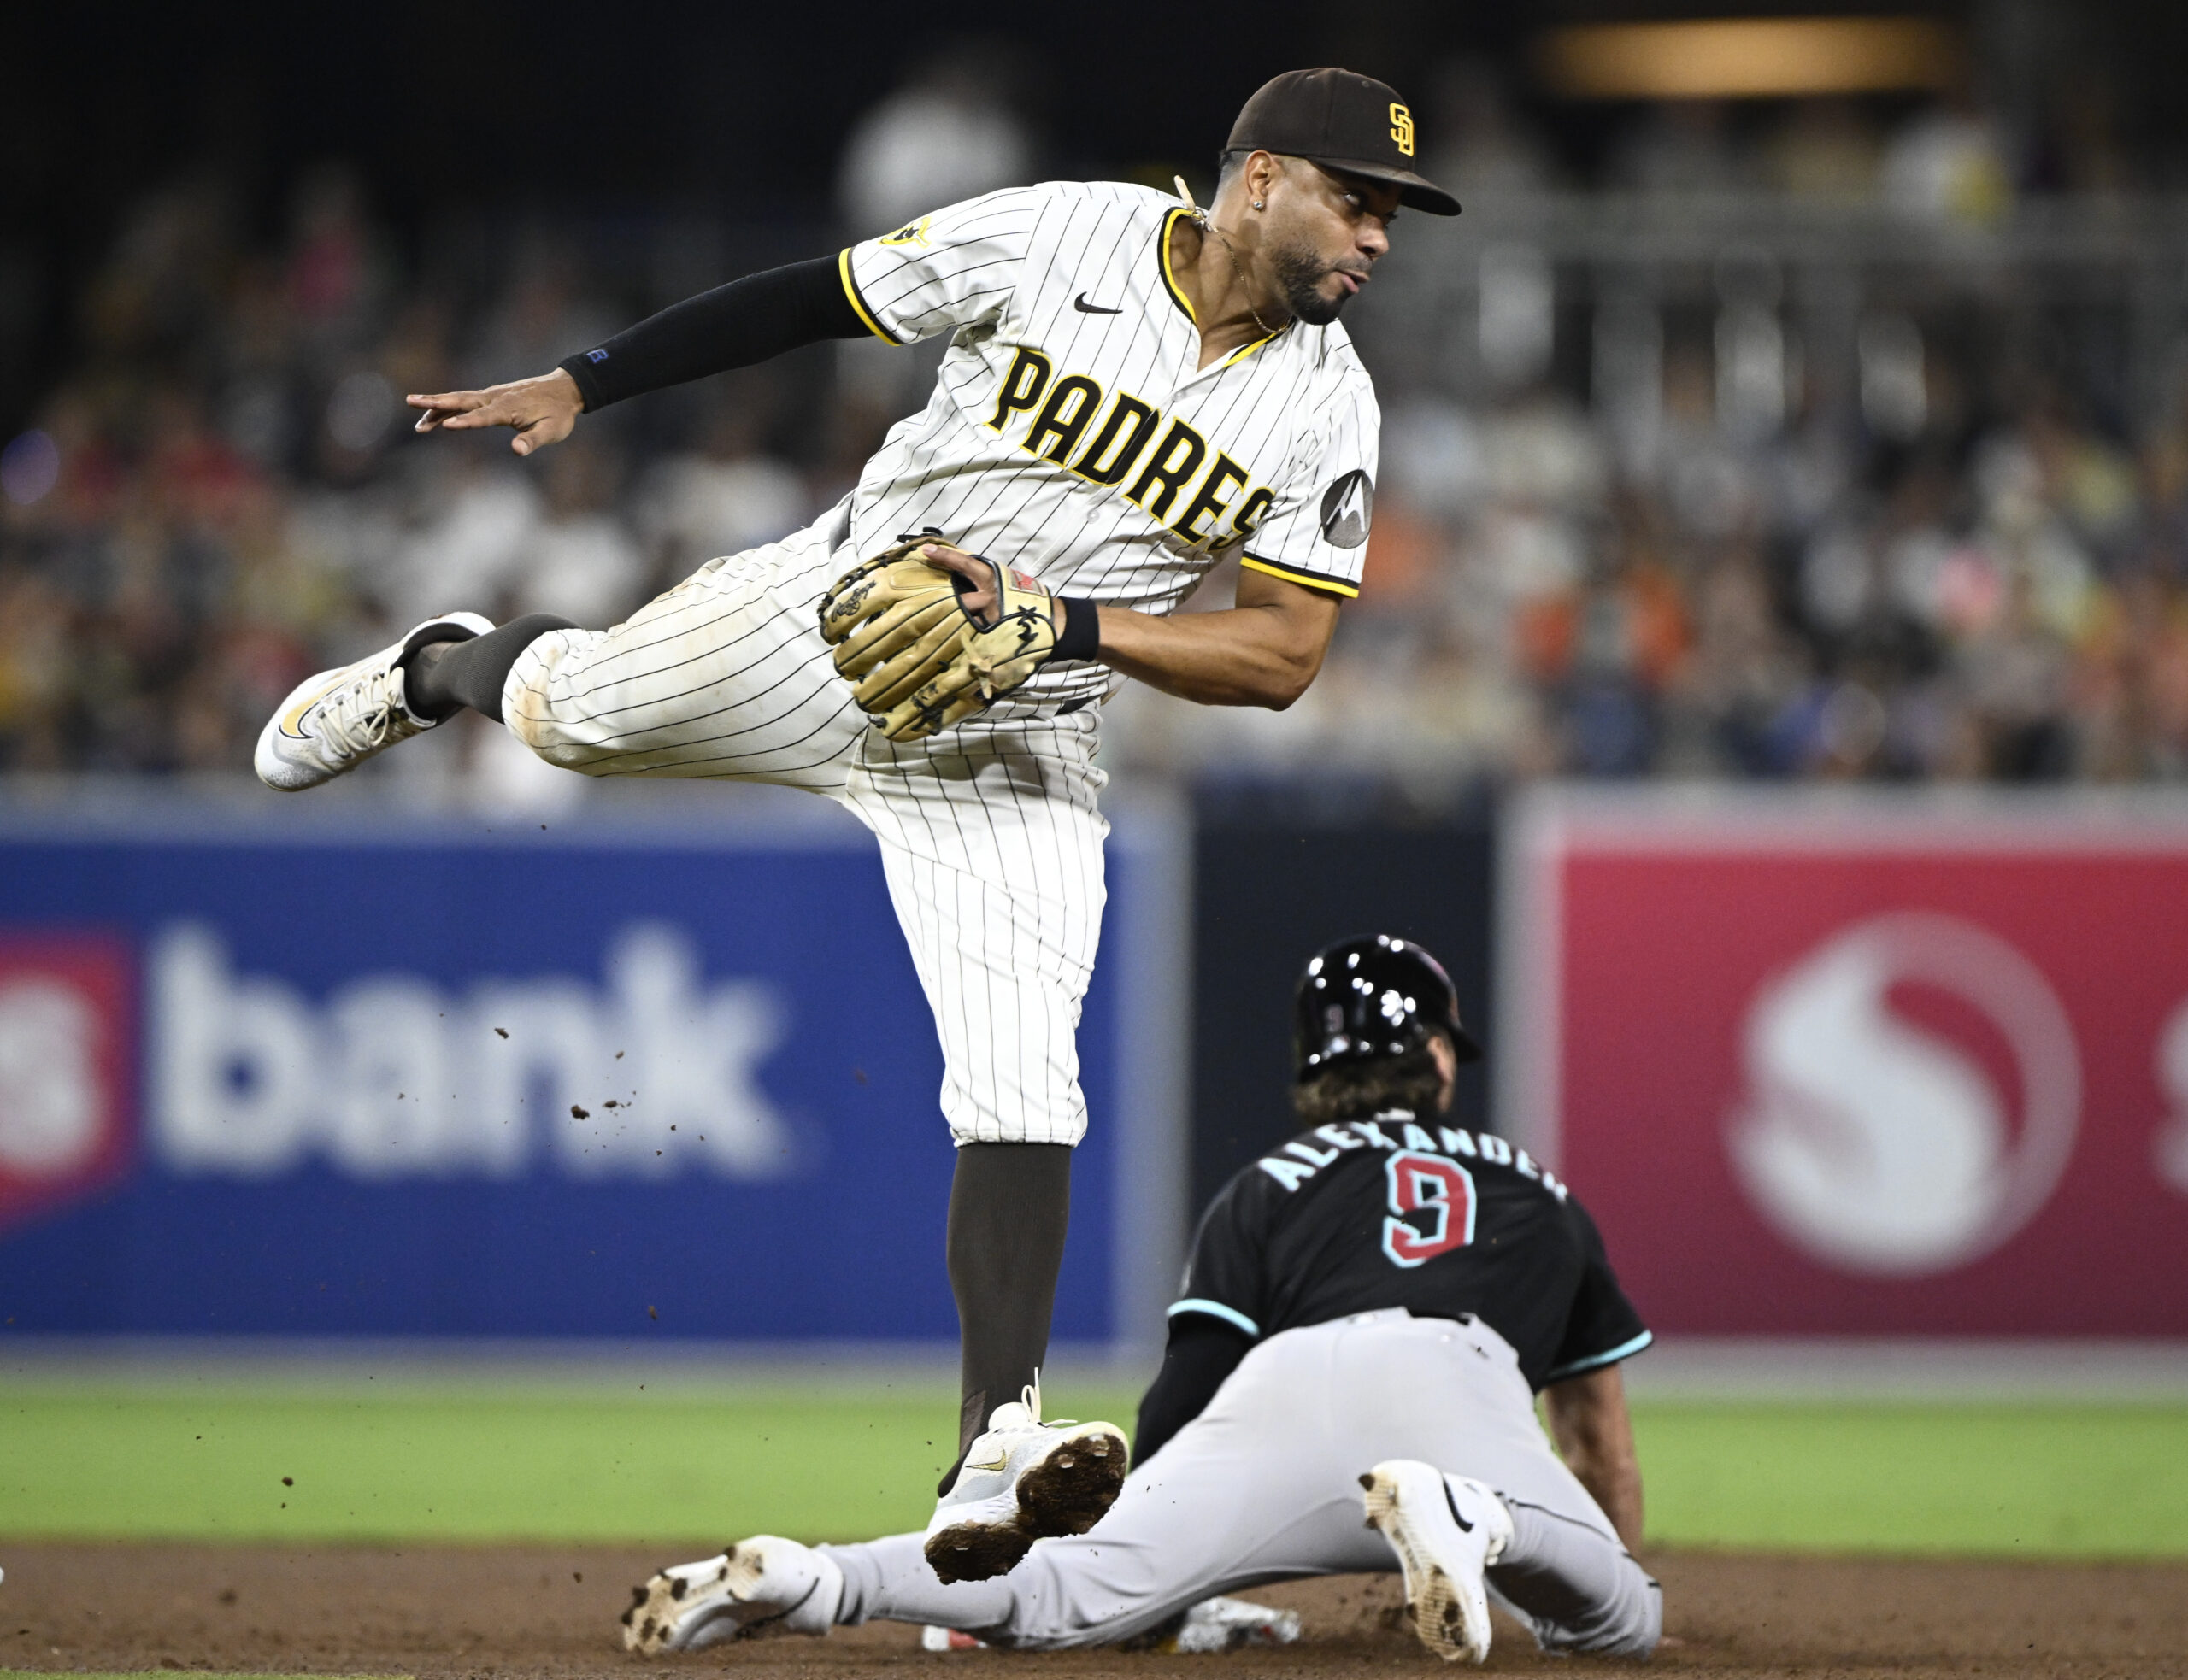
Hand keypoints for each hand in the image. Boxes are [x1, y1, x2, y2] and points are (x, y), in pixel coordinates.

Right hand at [405, 368, 584, 456]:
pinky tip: (435, 416)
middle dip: (435, 403)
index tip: (446, 426)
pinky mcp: (491, 397)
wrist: (564, 390)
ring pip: (459, 400)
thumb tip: (517, 450)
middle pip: (461, 400)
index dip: (465, 422)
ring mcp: (491, 396)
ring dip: (436, 406)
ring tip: (416, 419)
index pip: (482, 417)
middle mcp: (495, 398)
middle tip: (411, 402)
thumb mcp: (552, 431)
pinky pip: (465, 401)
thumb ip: (533, 441)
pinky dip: (448, 407)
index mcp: (508, 408)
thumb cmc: (559, 414)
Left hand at [914, 543, 1066, 637]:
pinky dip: (958, 643)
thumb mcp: (1003, 578)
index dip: (945, 557)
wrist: (1050, 620)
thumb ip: (980, 576)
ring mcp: (988, 620)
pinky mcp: (991, 639)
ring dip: (944, 625)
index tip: (925, 551)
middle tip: (913, 601)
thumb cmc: (1023, 595)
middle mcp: (988, 598)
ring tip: (922, 632)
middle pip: (958, 599)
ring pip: (960, 621)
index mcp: (991, 579)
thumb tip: (954, 568)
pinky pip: (969, 639)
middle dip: (939, 600)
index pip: (965, 565)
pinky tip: (942, 651)